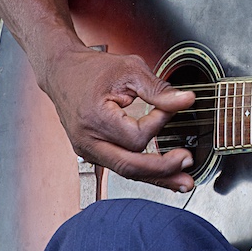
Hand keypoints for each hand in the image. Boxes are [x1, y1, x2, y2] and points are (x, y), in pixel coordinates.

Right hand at [43, 45, 195, 192]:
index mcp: (95, 119)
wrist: (63, 71)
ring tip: (183, 181)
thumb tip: (186, 100)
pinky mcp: (93, 152)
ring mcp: (87, 150)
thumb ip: (159, 89)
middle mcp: (87, 141)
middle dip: (162, 168)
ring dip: (156, 177)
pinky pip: (120, 165)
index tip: (169, 106)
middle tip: (188, 162)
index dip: (159, 123)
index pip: (136, 137)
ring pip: (126, 171)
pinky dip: (143, 170)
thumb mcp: (130, 70)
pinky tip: (163, 175)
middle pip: (129, 166)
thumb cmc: (93, 69)